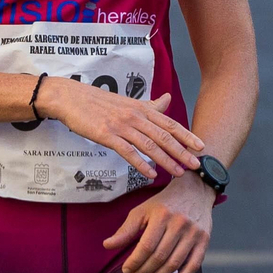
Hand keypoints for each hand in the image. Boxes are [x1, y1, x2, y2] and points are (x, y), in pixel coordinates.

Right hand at [41, 80, 203, 182]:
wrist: (71, 98)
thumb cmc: (100, 102)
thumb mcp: (128, 101)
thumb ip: (150, 105)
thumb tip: (169, 99)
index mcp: (141, 108)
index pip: (169, 123)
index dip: (186, 135)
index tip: (201, 147)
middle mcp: (135, 116)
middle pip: (163, 135)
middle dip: (182, 151)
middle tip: (196, 165)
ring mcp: (121, 125)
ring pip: (148, 145)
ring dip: (165, 160)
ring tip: (178, 172)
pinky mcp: (107, 135)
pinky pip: (128, 151)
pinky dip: (141, 163)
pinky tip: (151, 174)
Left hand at [102, 173, 214, 272]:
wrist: (194, 191)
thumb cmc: (164, 203)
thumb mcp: (142, 210)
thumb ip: (126, 230)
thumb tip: (107, 245)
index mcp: (162, 215)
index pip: (146, 246)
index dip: (135, 261)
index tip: (126, 270)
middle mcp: (179, 223)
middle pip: (159, 256)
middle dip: (144, 272)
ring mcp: (193, 233)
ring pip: (174, 263)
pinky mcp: (204, 240)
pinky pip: (194, 264)